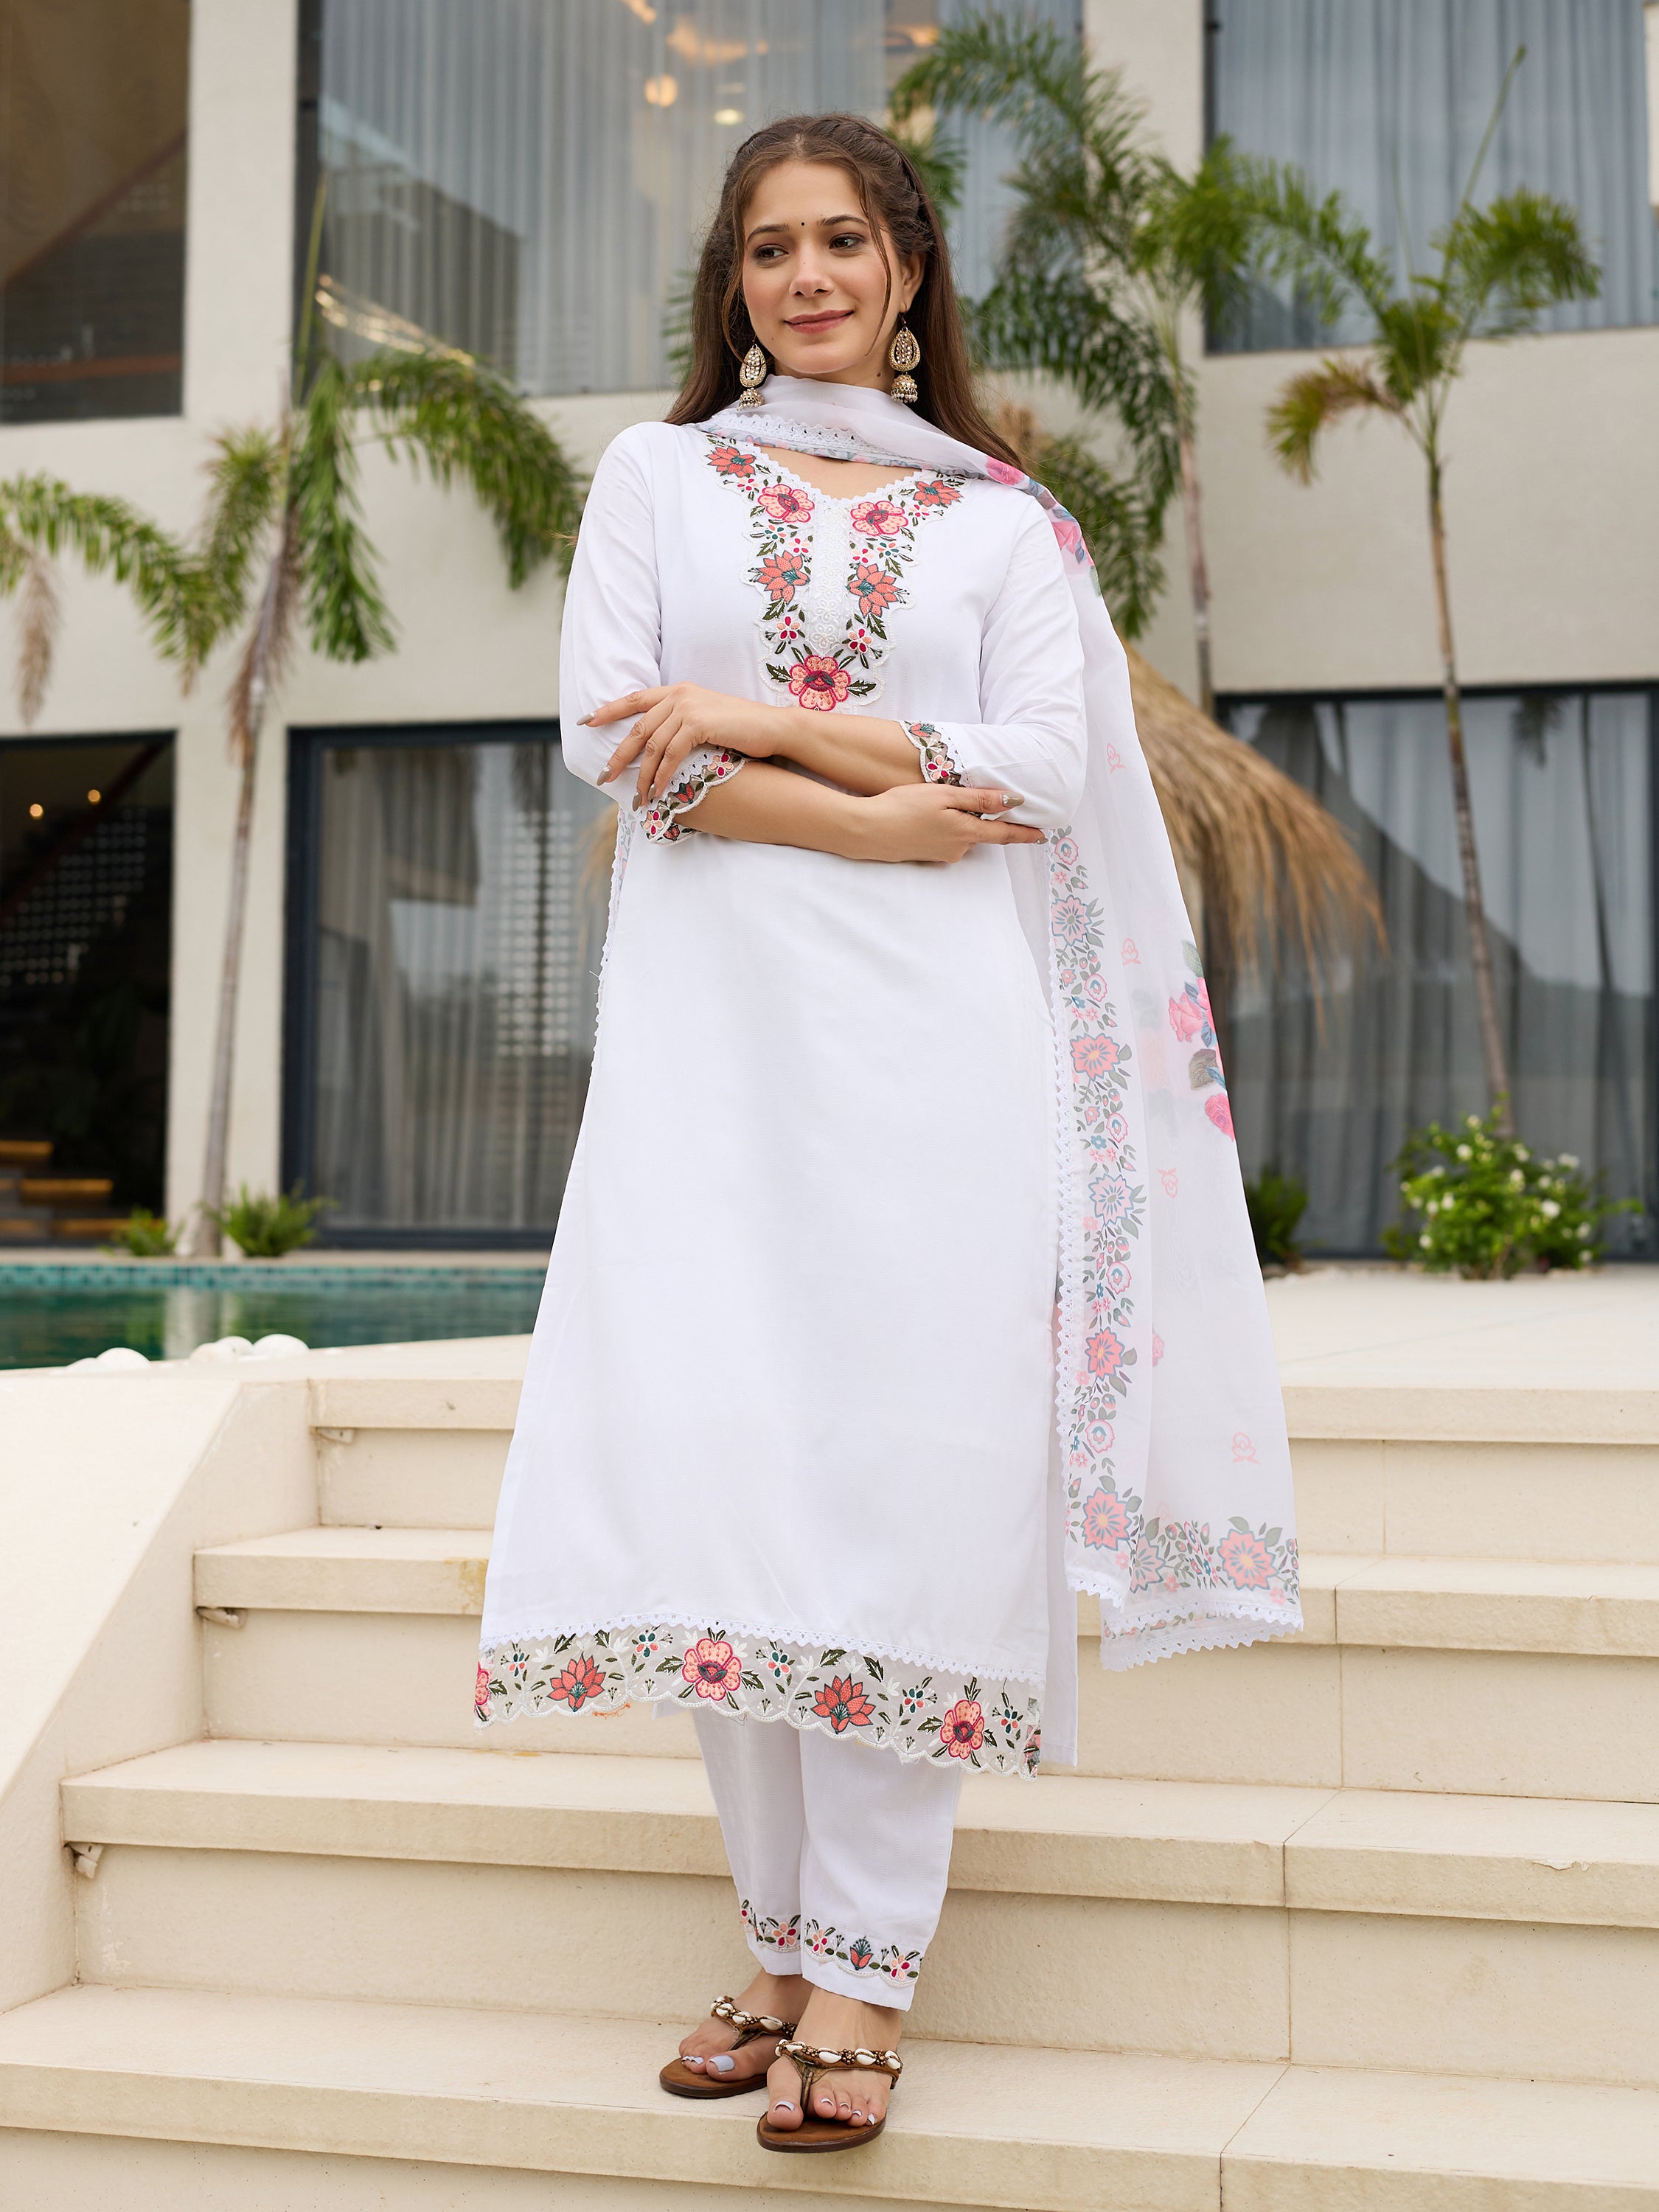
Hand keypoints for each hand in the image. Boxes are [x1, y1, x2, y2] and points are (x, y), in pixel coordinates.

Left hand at [582, 685, 787, 804]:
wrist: (774, 727)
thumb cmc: (744, 730)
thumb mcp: (706, 720)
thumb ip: (682, 724)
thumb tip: (660, 748)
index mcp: (678, 691)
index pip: (635, 699)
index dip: (608, 710)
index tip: (586, 722)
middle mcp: (679, 694)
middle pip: (637, 727)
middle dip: (618, 756)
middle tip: (604, 777)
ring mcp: (688, 707)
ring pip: (652, 746)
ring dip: (642, 775)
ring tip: (637, 798)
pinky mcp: (699, 723)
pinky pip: (670, 754)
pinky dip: (661, 775)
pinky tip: (658, 792)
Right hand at [844, 781, 1043, 864]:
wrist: (868, 830)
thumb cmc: (903, 807)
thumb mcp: (944, 795)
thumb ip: (980, 799)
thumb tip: (1013, 801)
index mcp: (966, 832)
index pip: (1005, 834)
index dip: (1025, 834)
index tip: (1043, 836)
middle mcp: (959, 849)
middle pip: (980, 831)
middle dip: (979, 817)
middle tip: (959, 797)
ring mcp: (943, 855)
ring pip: (962, 834)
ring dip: (958, 821)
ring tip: (934, 804)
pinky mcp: (928, 856)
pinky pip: (946, 839)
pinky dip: (944, 828)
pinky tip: (924, 817)